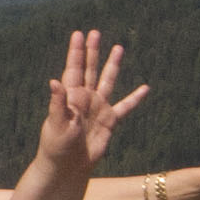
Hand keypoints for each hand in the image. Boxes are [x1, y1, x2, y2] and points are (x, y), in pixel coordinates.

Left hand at [34, 30, 145, 176]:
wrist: (68, 166)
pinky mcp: (109, 121)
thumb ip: (58, 103)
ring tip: (118, 48)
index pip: (74, 69)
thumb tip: (53, 82)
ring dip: (112, 66)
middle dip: (93, 51)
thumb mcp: (56, 124)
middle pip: (90, 69)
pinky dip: (135, 98)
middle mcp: (84, 98)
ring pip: (107, 82)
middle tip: (96, 33)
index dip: (76, 52)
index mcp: (70, 96)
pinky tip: (145, 88)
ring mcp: (98, 108)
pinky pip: (125, 107)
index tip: (78, 34)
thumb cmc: (57, 146)